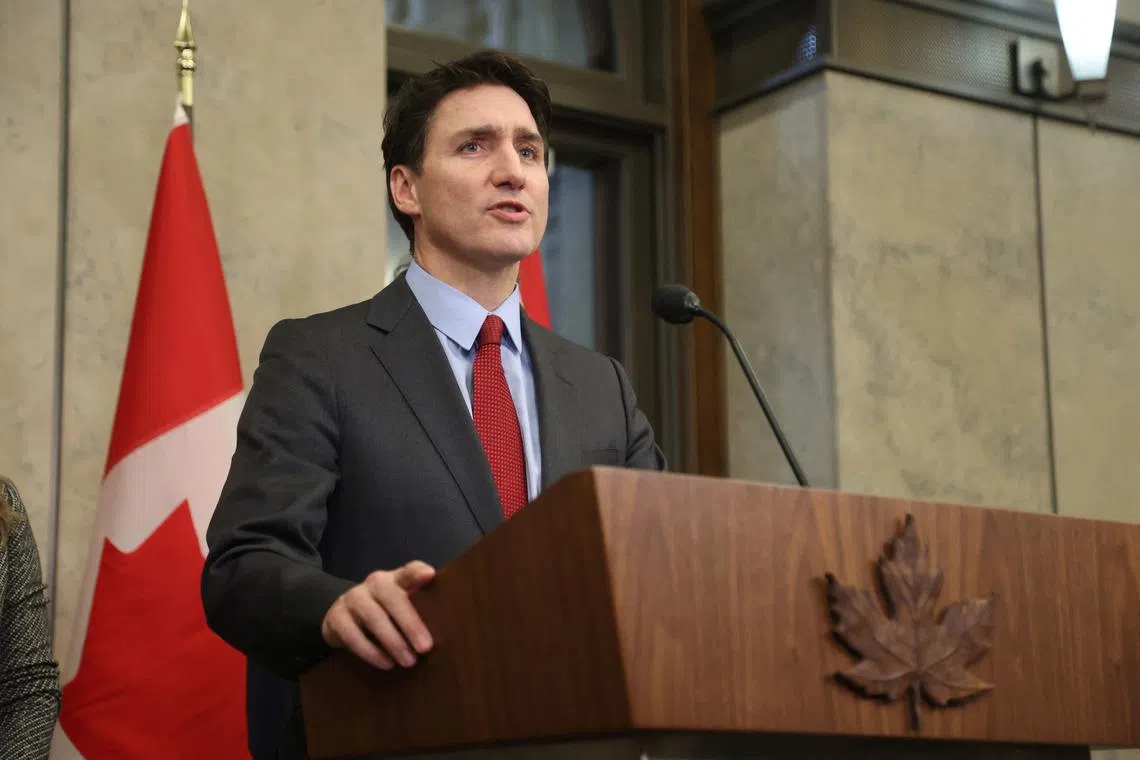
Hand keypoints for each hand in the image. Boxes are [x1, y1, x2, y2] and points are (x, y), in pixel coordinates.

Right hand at [320, 560, 435, 669]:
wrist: (341, 616)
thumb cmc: (384, 612)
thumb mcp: (401, 606)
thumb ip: (420, 609)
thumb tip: (448, 631)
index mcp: (395, 579)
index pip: (408, 571)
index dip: (417, 572)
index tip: (430, 575)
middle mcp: (374, 583)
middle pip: (392, 598)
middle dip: (410, 623)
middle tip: (426, 648)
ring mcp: (353, 598)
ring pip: (373, 617)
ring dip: (393, 641)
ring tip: (409, 661)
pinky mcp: (336, 617)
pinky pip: (353, 635)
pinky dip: (370, 652)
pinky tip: (386, 664)